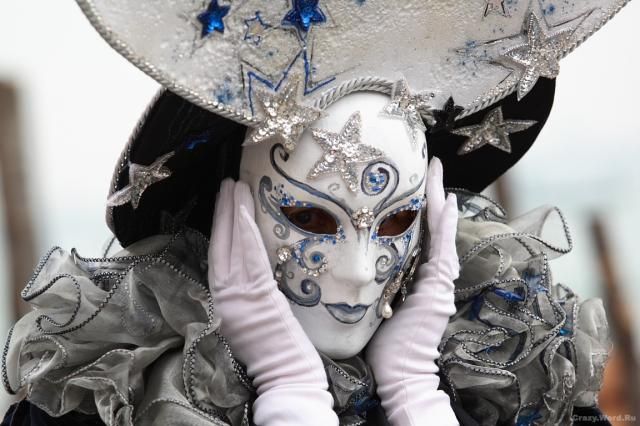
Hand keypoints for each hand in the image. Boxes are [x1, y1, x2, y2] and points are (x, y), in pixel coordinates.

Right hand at [208, 179, 337, 425]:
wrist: (284, 376)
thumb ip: (246, 291)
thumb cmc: (271, 352)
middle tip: (227, 182)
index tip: (221, 200)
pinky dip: (245, 232)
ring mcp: (239, 296)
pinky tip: (246, 211)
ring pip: (233, 246)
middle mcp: (224, 296)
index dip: (217, 226)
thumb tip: (252, 261)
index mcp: (221, 301)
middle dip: (223, 211)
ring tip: (235, 186)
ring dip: (234, 213)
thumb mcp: (249, 318)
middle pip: (221, 245)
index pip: (216, 255)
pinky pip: (250, 257)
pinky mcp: (257, 297)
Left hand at [365, 158, 458, 425]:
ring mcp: (437, 280)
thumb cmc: (379, 342)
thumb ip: (366, 276)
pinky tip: (447, 201)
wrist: (397, 372)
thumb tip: (339, 253)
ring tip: (436, 170)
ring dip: (438, 199)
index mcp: (412, 275)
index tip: (406, 180)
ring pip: (439, 230)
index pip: (413, 233)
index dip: (413, 206)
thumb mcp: (369, 300)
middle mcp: (429, 274)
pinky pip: (443, 248)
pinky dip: (446, 225)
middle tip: (429, 163)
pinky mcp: (438, 287)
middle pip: (430, 225)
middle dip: (429, 193)